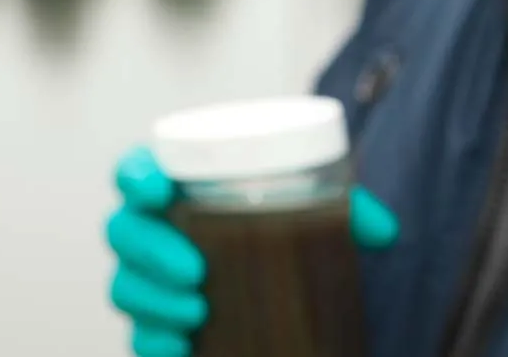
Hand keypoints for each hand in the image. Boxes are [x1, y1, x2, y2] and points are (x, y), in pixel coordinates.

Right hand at [104, 145, 399, 356]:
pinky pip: (138, 336)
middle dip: (151, 251)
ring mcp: (146, 279)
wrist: (278, 283)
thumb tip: (385, 231)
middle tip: (197, 270)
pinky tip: (180, 348)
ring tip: (199, 311)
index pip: (135, 169)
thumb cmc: (281, 228)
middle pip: (122, 231)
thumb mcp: (315, 214)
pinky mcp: (154, 323)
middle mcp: (152, 229)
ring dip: (154, 301)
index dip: (136, 175)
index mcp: (178, 185)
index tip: (161, 190)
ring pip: (123, 287)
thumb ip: (347, 211)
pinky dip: (155, 342)